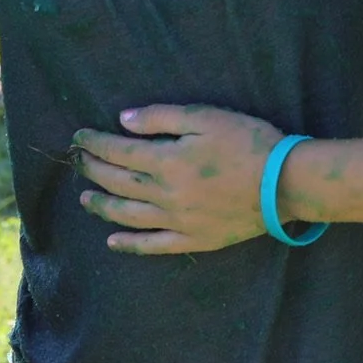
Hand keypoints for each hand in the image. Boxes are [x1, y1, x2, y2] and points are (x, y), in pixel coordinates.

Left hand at [73, 105, 282, 254]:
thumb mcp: (206, 117)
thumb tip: (123, 121)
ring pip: (129, 215)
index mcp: (167, 161)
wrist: (284, 184)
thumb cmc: (248, 142)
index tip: (79, 137)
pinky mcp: (194, 239)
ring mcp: (178, 220)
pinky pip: (154, 245)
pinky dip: (130, 244)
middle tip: (78, 162)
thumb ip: (161, 118)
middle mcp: (165, 194)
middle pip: (120, 182)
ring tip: (86, 200)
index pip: (119, 151)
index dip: (96, 144)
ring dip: (103, 207)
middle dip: (94, 170)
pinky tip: (114, 241)